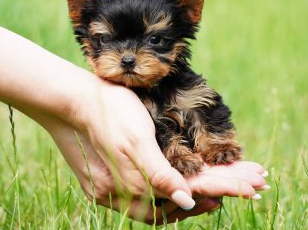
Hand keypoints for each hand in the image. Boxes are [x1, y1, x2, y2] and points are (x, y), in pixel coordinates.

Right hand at [35, 81, 266, 223]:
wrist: (73, 100)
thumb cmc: (108, 112)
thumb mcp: (136, 139)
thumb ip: (158, 174)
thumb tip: (185, 201)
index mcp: (128, 186)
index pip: (177, 199)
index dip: (208, 195)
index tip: (234, 191)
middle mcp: (118, 196)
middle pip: (167, 208)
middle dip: (201, 199)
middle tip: (227, 194)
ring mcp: (109, 191)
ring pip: (154, 206)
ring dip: (183, 200)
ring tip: (207, 194)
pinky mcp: (104, 183)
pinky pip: (141, 198)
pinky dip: (163, 195)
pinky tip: (174, 188)